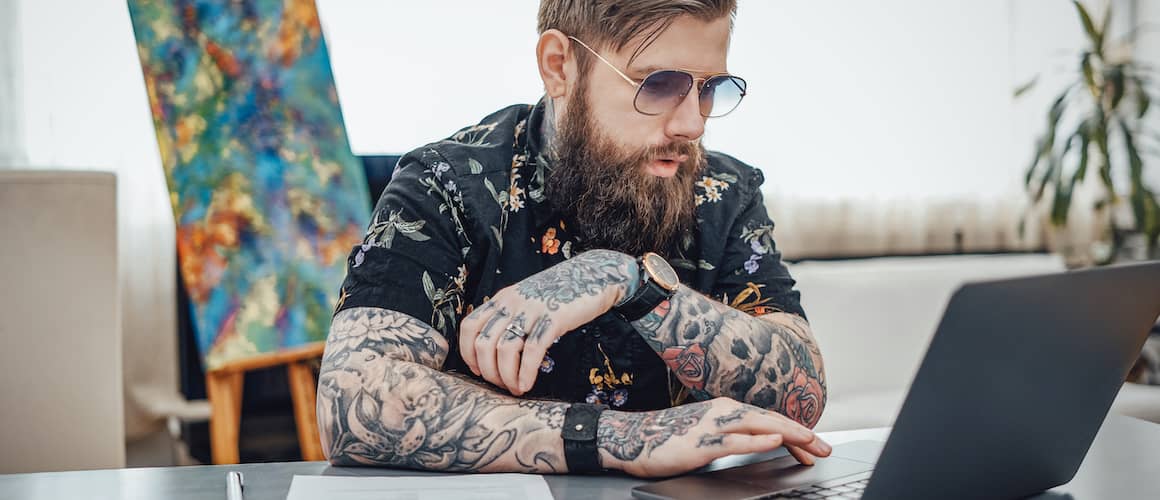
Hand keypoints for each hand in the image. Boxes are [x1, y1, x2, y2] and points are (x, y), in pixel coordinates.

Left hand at [458, 250, 637, 394]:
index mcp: (502, 299)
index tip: (479, 372)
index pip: (469, 327)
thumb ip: (510, 318)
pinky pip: (532, 350)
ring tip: (516, 389)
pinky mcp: (554, 318)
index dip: (467, 354)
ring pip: (505, 349)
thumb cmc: (559, 295)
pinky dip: (526, 372)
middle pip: (484, 343)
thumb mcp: (526, 301)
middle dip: (489, 372)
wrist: (593, 276)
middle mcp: (512, 303)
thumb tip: (495, 351)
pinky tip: (527, 385)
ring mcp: (532, 310)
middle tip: (502, 386)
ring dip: (506, 376)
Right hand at [597, 397, 832, 477]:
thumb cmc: (667, 438)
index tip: (816, 445)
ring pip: (759, 425)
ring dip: (788, 433)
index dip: (795, 432)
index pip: (769, 420)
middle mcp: (723, 412)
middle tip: (825, 447)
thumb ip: (733, 435)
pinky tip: (774, 441)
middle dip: (802, 434)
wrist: (631, 438)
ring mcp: (712, 425)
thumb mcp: (707, 434)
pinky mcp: (701, 441)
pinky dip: (756, 439)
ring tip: (811, 441)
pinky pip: (734, 440)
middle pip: (770, 420)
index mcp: (726, 410)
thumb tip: (762, 442)